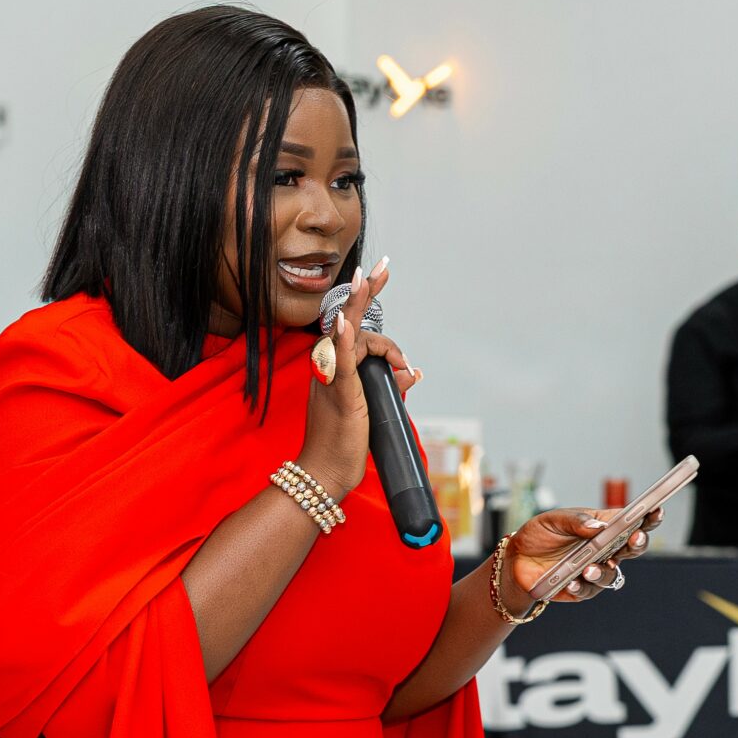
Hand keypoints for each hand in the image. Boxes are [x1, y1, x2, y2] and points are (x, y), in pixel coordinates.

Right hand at [297, 257, 417, 498]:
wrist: (324, 472)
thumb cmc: (342, 443)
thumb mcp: (374, 408)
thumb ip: (391, 385)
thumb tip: (413, 372)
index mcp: (335, 367)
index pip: (353, 327)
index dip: (364, 301)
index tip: (377, 274)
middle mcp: (329, 365)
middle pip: (352, 321)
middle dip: (368, 291)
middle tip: (383, 265)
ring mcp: (332, 376)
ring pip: (359, 340)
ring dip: (387, 349)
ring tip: (402, 366)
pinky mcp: (339, 390)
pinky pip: (341, 360)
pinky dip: (344, 340)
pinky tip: (344, 324)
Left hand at [502, 506, 662, 610]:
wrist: (515, 559)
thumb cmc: (539, 534)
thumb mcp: (554, 519)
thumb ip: (577, 521)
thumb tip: (599, 526)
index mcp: (603, 527)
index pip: (632, 521)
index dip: (648, 516)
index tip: (656, 510)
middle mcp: (605, 549)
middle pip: (632, 548)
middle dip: (638, 543)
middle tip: (634, 538)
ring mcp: (595, 570)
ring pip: (612, 574)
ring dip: (604, 571)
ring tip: (588, 568)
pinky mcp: (581, 589)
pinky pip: (588, 590)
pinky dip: (581, 586)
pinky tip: (571, 582)